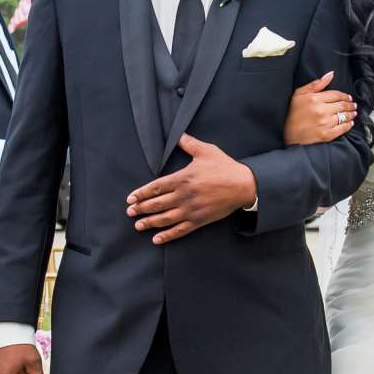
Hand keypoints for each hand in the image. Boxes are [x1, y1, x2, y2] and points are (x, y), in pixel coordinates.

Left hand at [127, 134, 256, 243]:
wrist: (243, 185)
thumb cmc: (224, 167)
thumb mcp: (206, 151)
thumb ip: (189, 143)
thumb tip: (178, 134)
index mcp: (183, 178)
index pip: (156, 188)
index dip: (142, 194)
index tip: (130, 199)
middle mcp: (184, 195)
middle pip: (157, 204)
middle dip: (141, 209)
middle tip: (130, 212)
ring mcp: (191, 210)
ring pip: (165, 219)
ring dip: (150, 223)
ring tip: (138, 225)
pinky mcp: (199, 220)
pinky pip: (180, 230)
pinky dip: (167, 235)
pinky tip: (157, 239)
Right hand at [284, 71, 357, 145]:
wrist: (287, 135)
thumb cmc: (292, 114)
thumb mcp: (299, 94)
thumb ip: (316, 84)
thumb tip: (330, 74)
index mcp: (315, 99)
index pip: (336, 94)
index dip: (344, 95)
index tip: (348, 97)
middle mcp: (321, 111)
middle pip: (342, 105)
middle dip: (350, 104)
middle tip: (353, 104)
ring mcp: (325, 123)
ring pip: (344, 116)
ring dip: (351, 114)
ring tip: (353, 112)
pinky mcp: (326, 135)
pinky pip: (342, 129)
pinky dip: (348, 125)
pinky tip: (350, 123)